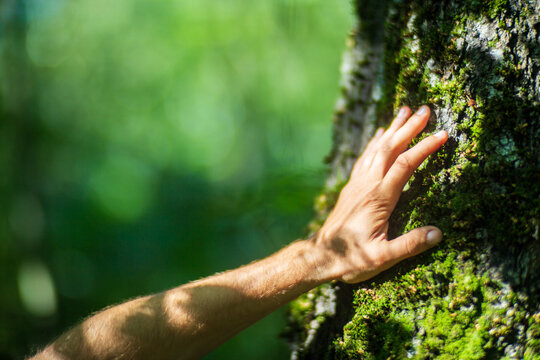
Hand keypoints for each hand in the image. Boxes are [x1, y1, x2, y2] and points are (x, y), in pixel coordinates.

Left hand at [315, 105, 447, 282]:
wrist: (321, 255)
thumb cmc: (352, 259)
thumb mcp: (382, 257)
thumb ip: (409, 245)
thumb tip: (438, 233)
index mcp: (379, 199)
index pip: (406, 165)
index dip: (424, 148)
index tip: (443, 134)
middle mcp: (367, 185)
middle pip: (390, 149)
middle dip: (409, 128)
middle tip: (424, 109)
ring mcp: (358, 184)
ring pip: (377, 149)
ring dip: (392, 129)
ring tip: (404, 110)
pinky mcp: (352, 187)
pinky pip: (365, 158)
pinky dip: (375, 142)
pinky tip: (379, 134)